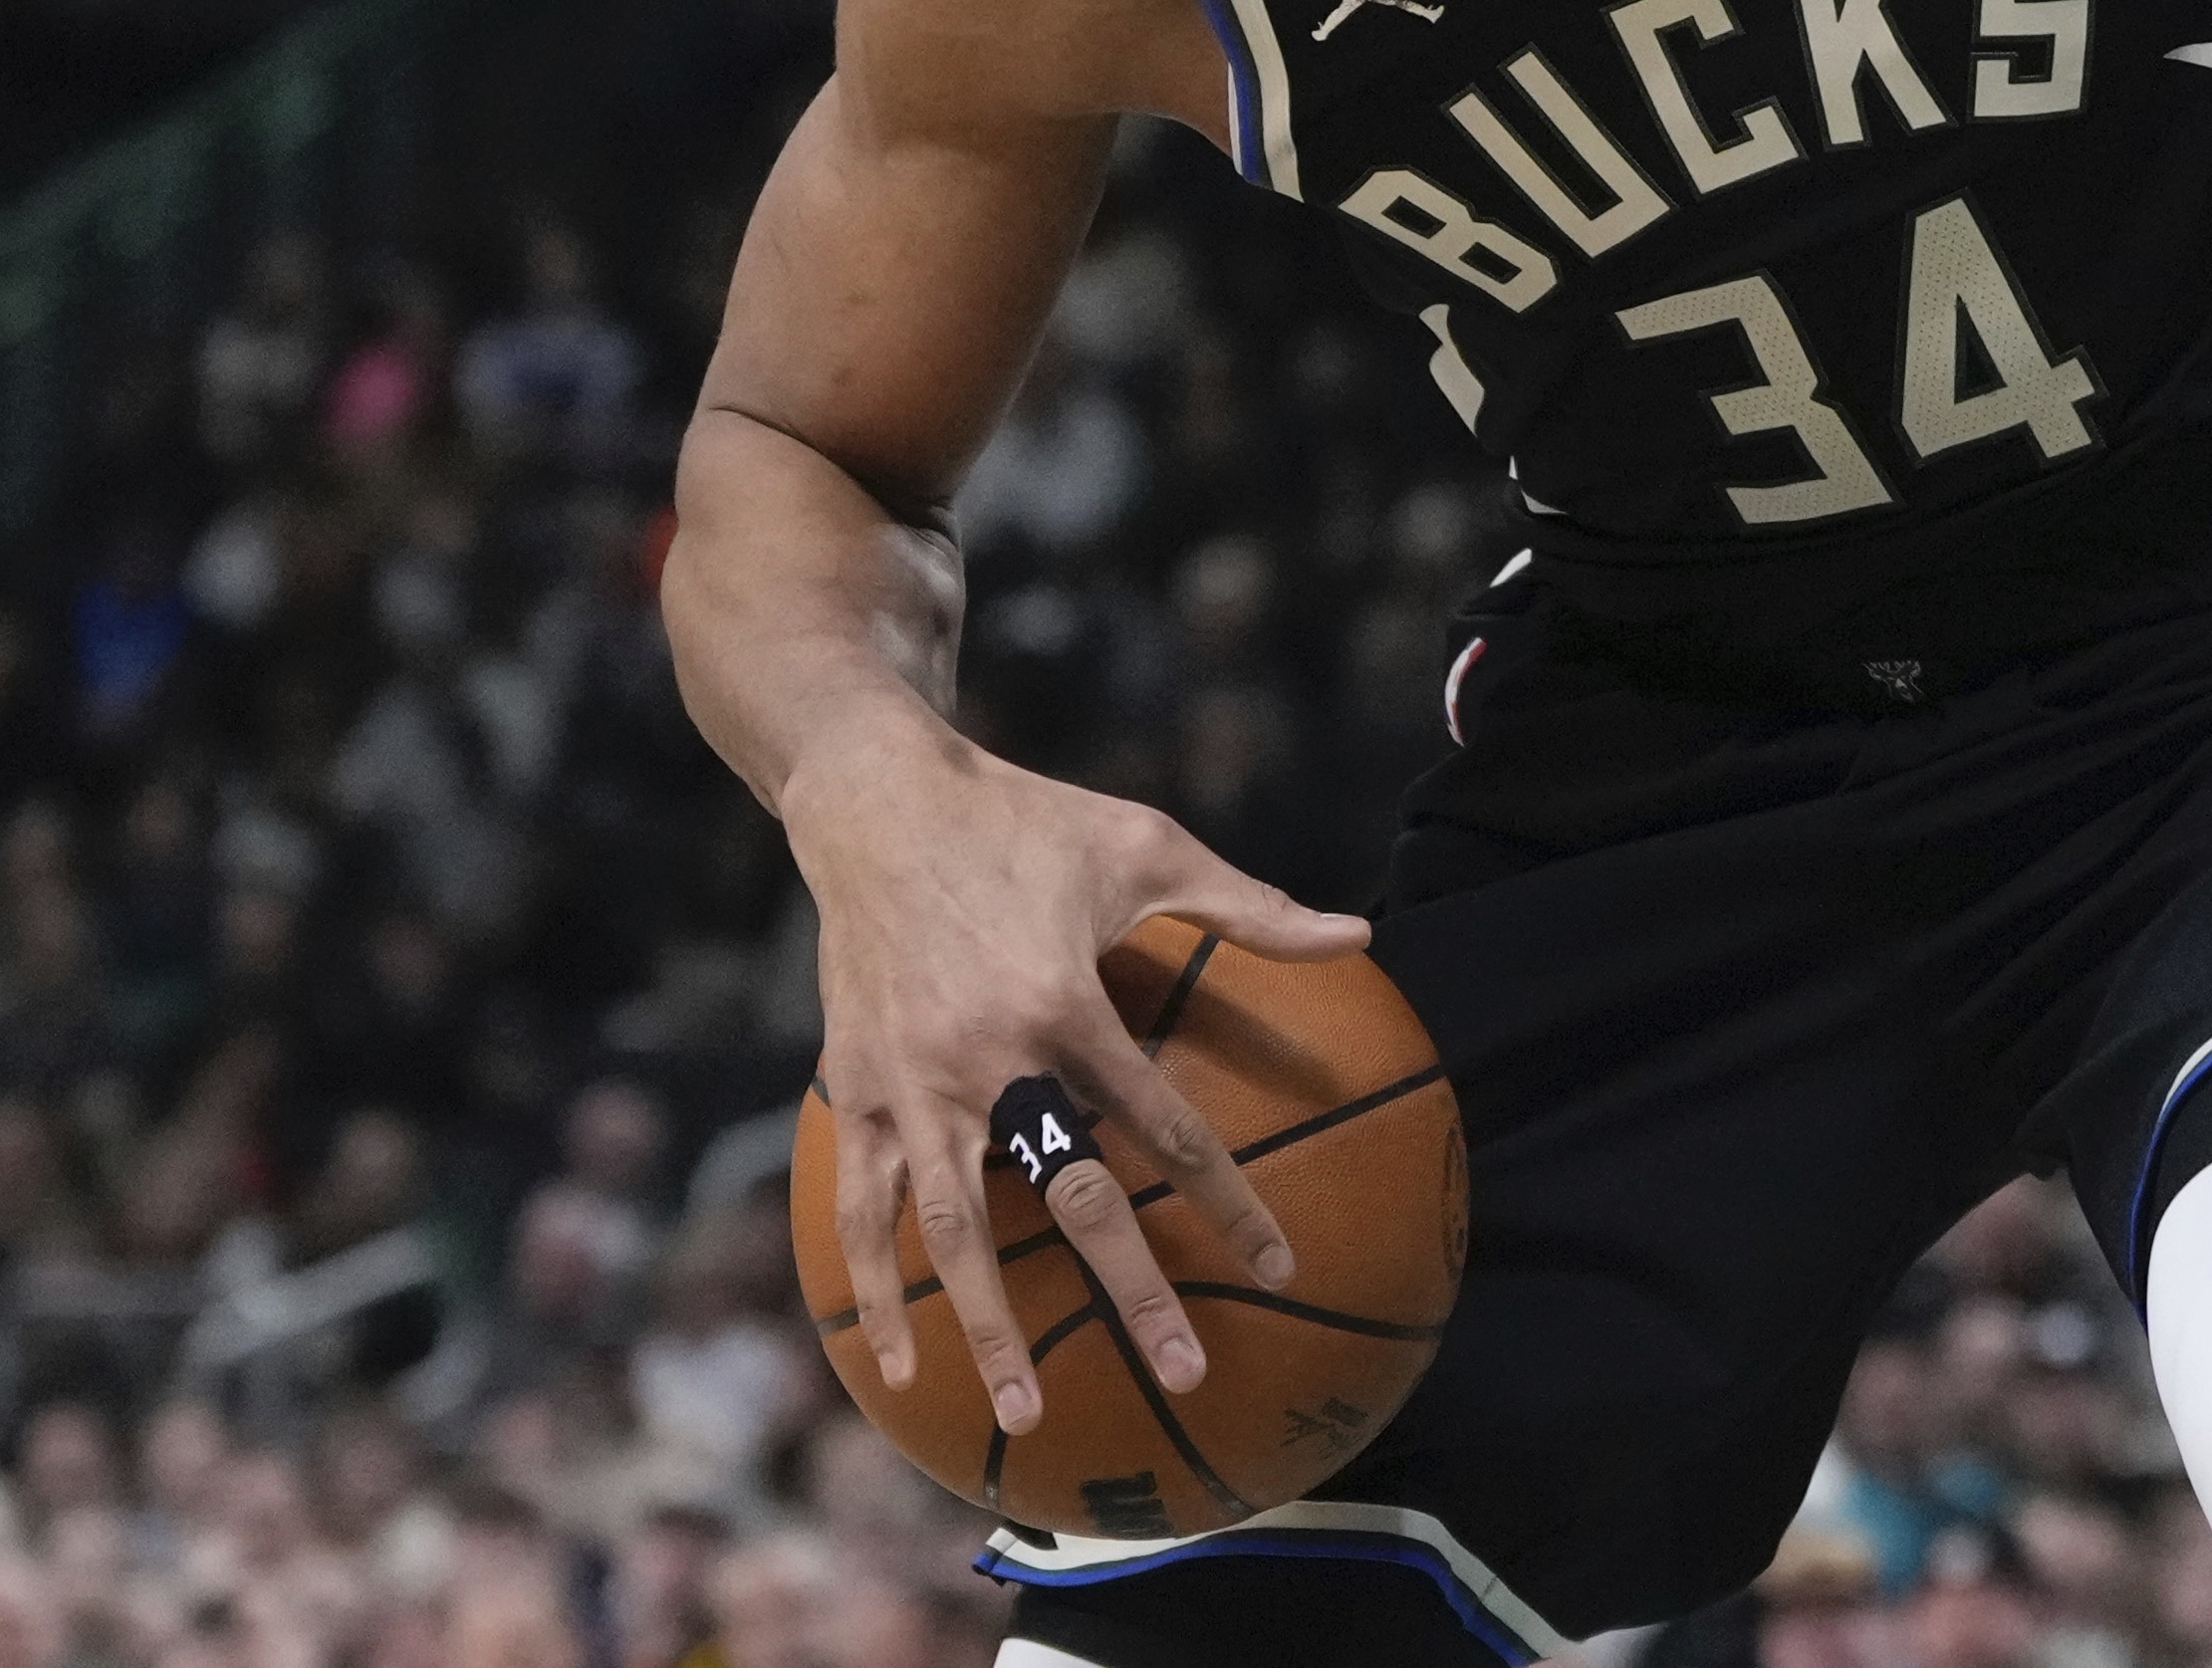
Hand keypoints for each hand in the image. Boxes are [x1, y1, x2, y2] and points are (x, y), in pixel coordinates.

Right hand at [787, 713, 1373, 1434]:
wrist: (877, 798)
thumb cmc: (1028, 820)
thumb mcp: (1147, 848)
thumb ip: (1252, 908)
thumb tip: (1361, 938)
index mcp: (1068, 1003)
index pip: (1167, 1127)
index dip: (1228, 1201)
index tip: (1278, 1268)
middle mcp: (988, 1059)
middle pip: (1072, 1200)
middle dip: (1132, 1294)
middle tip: (1186, 1373)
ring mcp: (911, 1085)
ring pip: (955, 1233)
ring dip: (990, 1328)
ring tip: (1025, 1413)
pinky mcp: (850, 1092)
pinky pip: (863, 1209)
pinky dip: (877, 1288)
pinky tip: (898, 1363)